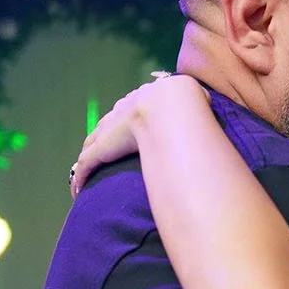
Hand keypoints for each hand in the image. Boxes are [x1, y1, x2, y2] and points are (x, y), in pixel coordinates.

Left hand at [69, 71, 205, 196]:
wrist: (171, 105)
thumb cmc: (189, 103)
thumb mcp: (194, 98)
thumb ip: (197, 103)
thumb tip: (211, 106)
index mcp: (141, 101)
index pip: (126, 113)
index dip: (123, 124)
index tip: (124, 134)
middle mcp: (121, 113)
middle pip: (104, 128)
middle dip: (100, 140)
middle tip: (99, 154)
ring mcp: (110, 131)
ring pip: (91, 146)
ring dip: (87, 161)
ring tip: (84, 177)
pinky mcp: (103, 147)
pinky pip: (86, 164)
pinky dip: (80, 177)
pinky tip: (77, 190)